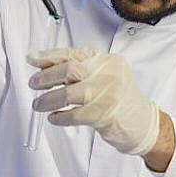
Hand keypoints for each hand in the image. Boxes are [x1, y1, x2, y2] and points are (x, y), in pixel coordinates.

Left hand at [27, 48, 160, 155]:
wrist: (143, 122)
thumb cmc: (119, 99)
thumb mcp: (103, 77)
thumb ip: (79, 71)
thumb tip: (45, 68)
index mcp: (106, 60)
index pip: (73, 53)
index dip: (49, 56)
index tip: (33, 59)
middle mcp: (108, 73)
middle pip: (70, 70)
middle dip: (46, 77)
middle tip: (34, 84)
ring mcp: (108, 94)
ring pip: (69, 94)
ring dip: (48, 100)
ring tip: (38, 104)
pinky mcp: (105, 114)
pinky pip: (74, 115)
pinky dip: (60, 117)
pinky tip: (54, 118)